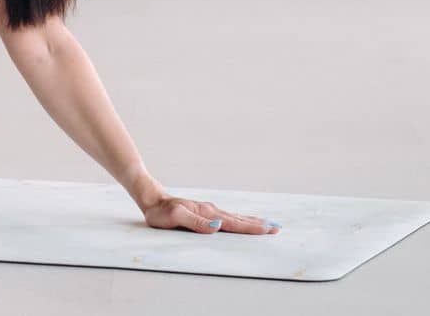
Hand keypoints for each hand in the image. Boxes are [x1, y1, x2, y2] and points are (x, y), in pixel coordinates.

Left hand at [141, 193, 280, 234]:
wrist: (152, 199)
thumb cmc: (161, 212)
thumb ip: (197, 223)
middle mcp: (212, 211)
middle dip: (259, 224)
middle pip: (240, 219)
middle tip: (277, 228)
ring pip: (236, 217)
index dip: (253, 228)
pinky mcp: (205, 213)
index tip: (270, 229)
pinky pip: (227, 218)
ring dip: (252, 222)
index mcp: (208, 213)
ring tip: (267, 224)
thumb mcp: (176, 218)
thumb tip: (218, 226)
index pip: (234, 223)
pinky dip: (240, 220)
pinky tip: (242, 221)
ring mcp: (209, 211)